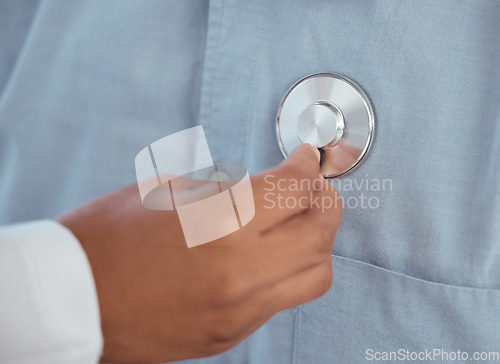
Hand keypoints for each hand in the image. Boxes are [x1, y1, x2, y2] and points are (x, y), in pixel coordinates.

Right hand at [58, 144, 341, 363]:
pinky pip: (283, 301)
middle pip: (321, 230)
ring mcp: (239, 309)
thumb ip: (225, 190)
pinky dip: (288, 272)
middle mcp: (239, 269)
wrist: (71, 300)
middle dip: (325, 200)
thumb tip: (264, 187)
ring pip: (316, 274)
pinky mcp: (231, 334)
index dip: (308, 166)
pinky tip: (268, 256)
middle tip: (313, 186)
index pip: (294, 188)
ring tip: (298, 224)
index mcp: (219, 222)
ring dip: (317, 242)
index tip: (306, 159)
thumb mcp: (166, 192)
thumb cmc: (104, 239)